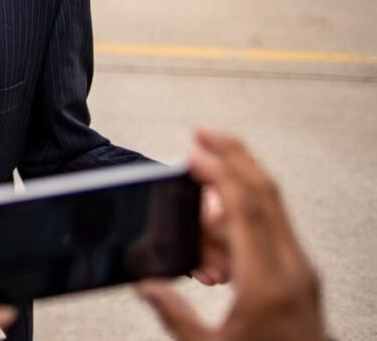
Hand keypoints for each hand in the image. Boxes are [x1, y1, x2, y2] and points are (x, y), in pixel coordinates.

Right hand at [138, 128, 324, 340]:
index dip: (219, 172)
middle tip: (203, 133)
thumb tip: (148, 287)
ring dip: (236, 186)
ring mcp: (301, 272)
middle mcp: (292, 270)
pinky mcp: (301, 280)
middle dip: (234, 156)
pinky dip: (243, 216)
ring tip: (201, 186)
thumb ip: (176, 316)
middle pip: (267, 194)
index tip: (193, 152)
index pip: (246, 209)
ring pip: (273, 210)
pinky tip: (216, 229)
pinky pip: (272, 232)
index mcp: (267, 284)